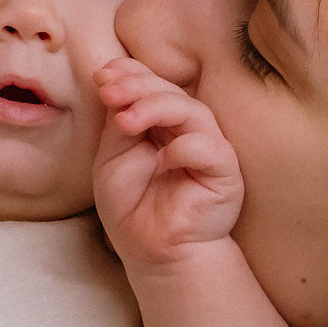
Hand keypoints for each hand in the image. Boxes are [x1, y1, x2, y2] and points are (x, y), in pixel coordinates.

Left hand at [93, 57, 242, 268]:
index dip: (131, 72)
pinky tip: (161, 161)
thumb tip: (115, 83)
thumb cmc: (132, 208)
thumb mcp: (112, 157)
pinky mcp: (225, 172)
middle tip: (110, 92)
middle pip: (171, 91)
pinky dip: (182, 148)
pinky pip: (209, 147)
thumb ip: (118, 122)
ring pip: (192, 110)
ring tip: (126, 121)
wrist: (151, 254)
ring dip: (156, 106)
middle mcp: (188, 130)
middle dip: (137, 86)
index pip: (154, 84)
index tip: (102, 75)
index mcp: (162, 123)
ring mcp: (209, 148)